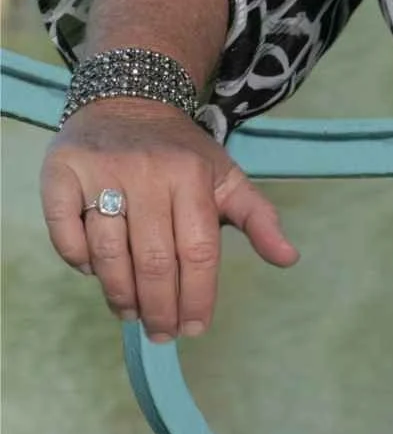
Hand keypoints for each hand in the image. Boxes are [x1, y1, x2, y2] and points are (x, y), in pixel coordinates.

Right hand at [41, 98, 298, 343]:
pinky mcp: (61, 173)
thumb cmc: (182, 153)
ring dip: (120, 295)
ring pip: (107, 254)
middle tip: (162, 333)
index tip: (195, 328)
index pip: (197, 251)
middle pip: (152, 260)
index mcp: (191, 175)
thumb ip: (259, 218)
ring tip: (132, 314)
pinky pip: (66, 234)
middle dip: (160, 308)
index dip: (197, 297)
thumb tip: (289, 259)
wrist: (129, 99)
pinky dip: (79, 262)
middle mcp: (146, 173)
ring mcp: (100, 172)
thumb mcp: (226, 177)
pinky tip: (96, 274)